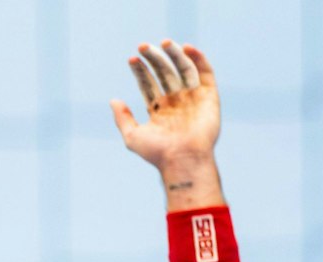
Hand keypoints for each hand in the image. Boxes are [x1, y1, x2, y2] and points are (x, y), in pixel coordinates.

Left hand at [110, 40, 220, 177]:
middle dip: (154, 59)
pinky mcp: (210, 96)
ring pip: (184, 69)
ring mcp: (193, 98)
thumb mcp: (132, 136)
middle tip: (143, 46)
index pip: (149, 85)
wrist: (182, 159)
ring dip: (175, 54)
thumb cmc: (157, 152)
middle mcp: (176, 102)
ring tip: (164, 42)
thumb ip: (122, 118)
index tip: (132, 59)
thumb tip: (113, 100)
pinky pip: (205, 73)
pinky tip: (187, 48)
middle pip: (165, 74)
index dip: (141, 71)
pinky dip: (198, 59)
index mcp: (159, 110)